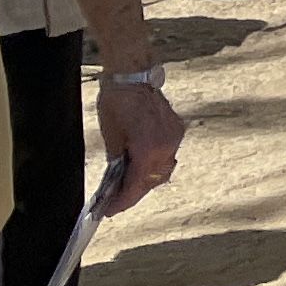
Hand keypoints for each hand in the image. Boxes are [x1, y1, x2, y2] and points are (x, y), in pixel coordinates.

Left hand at [97, 76, 184, 213]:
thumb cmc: (117, 101)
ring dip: (145, 180)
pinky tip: (140, 166)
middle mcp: (166, 144)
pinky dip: (153, 164)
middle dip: (134, 193)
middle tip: (115, 202)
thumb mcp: (110, 136)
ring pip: (162, 170)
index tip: (109, 211)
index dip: (123, 201)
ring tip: (127, 186)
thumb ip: (117, 162)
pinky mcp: (176, 129)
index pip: (137, 184)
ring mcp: (174, 136)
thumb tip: (116, 181)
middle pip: (152, 180)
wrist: (133, 75)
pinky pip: (167, 155)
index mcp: (148, 147)